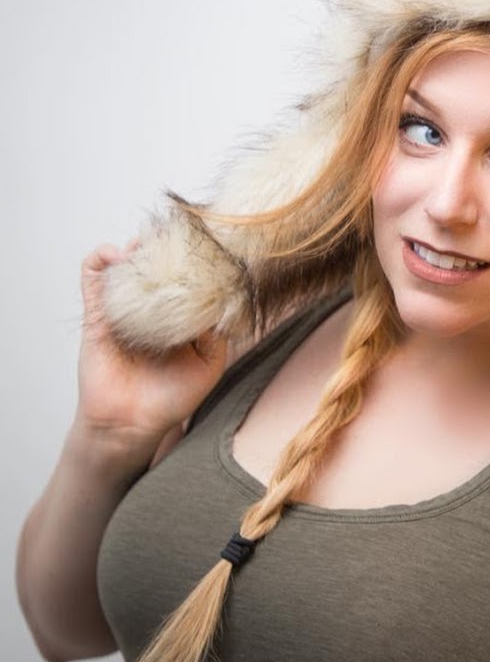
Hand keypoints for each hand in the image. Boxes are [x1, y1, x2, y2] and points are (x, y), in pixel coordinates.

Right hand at [76, 243, 227, 459]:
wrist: (131, 425)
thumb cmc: (171, 398)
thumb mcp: (209, 363)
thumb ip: (218, 332)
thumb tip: (224, 298)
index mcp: (179, 317)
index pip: (186, 279)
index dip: (194, 260)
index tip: (204, 243)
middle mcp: (152, 309)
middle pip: (156, 266)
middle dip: (164, 247)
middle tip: (174, 237)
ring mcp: (124, 310)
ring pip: (125, 265)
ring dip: (134, 247)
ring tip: (145, 243)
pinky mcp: (98, 316)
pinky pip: (93, 280)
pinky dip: (100, 259)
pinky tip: (115, 255)